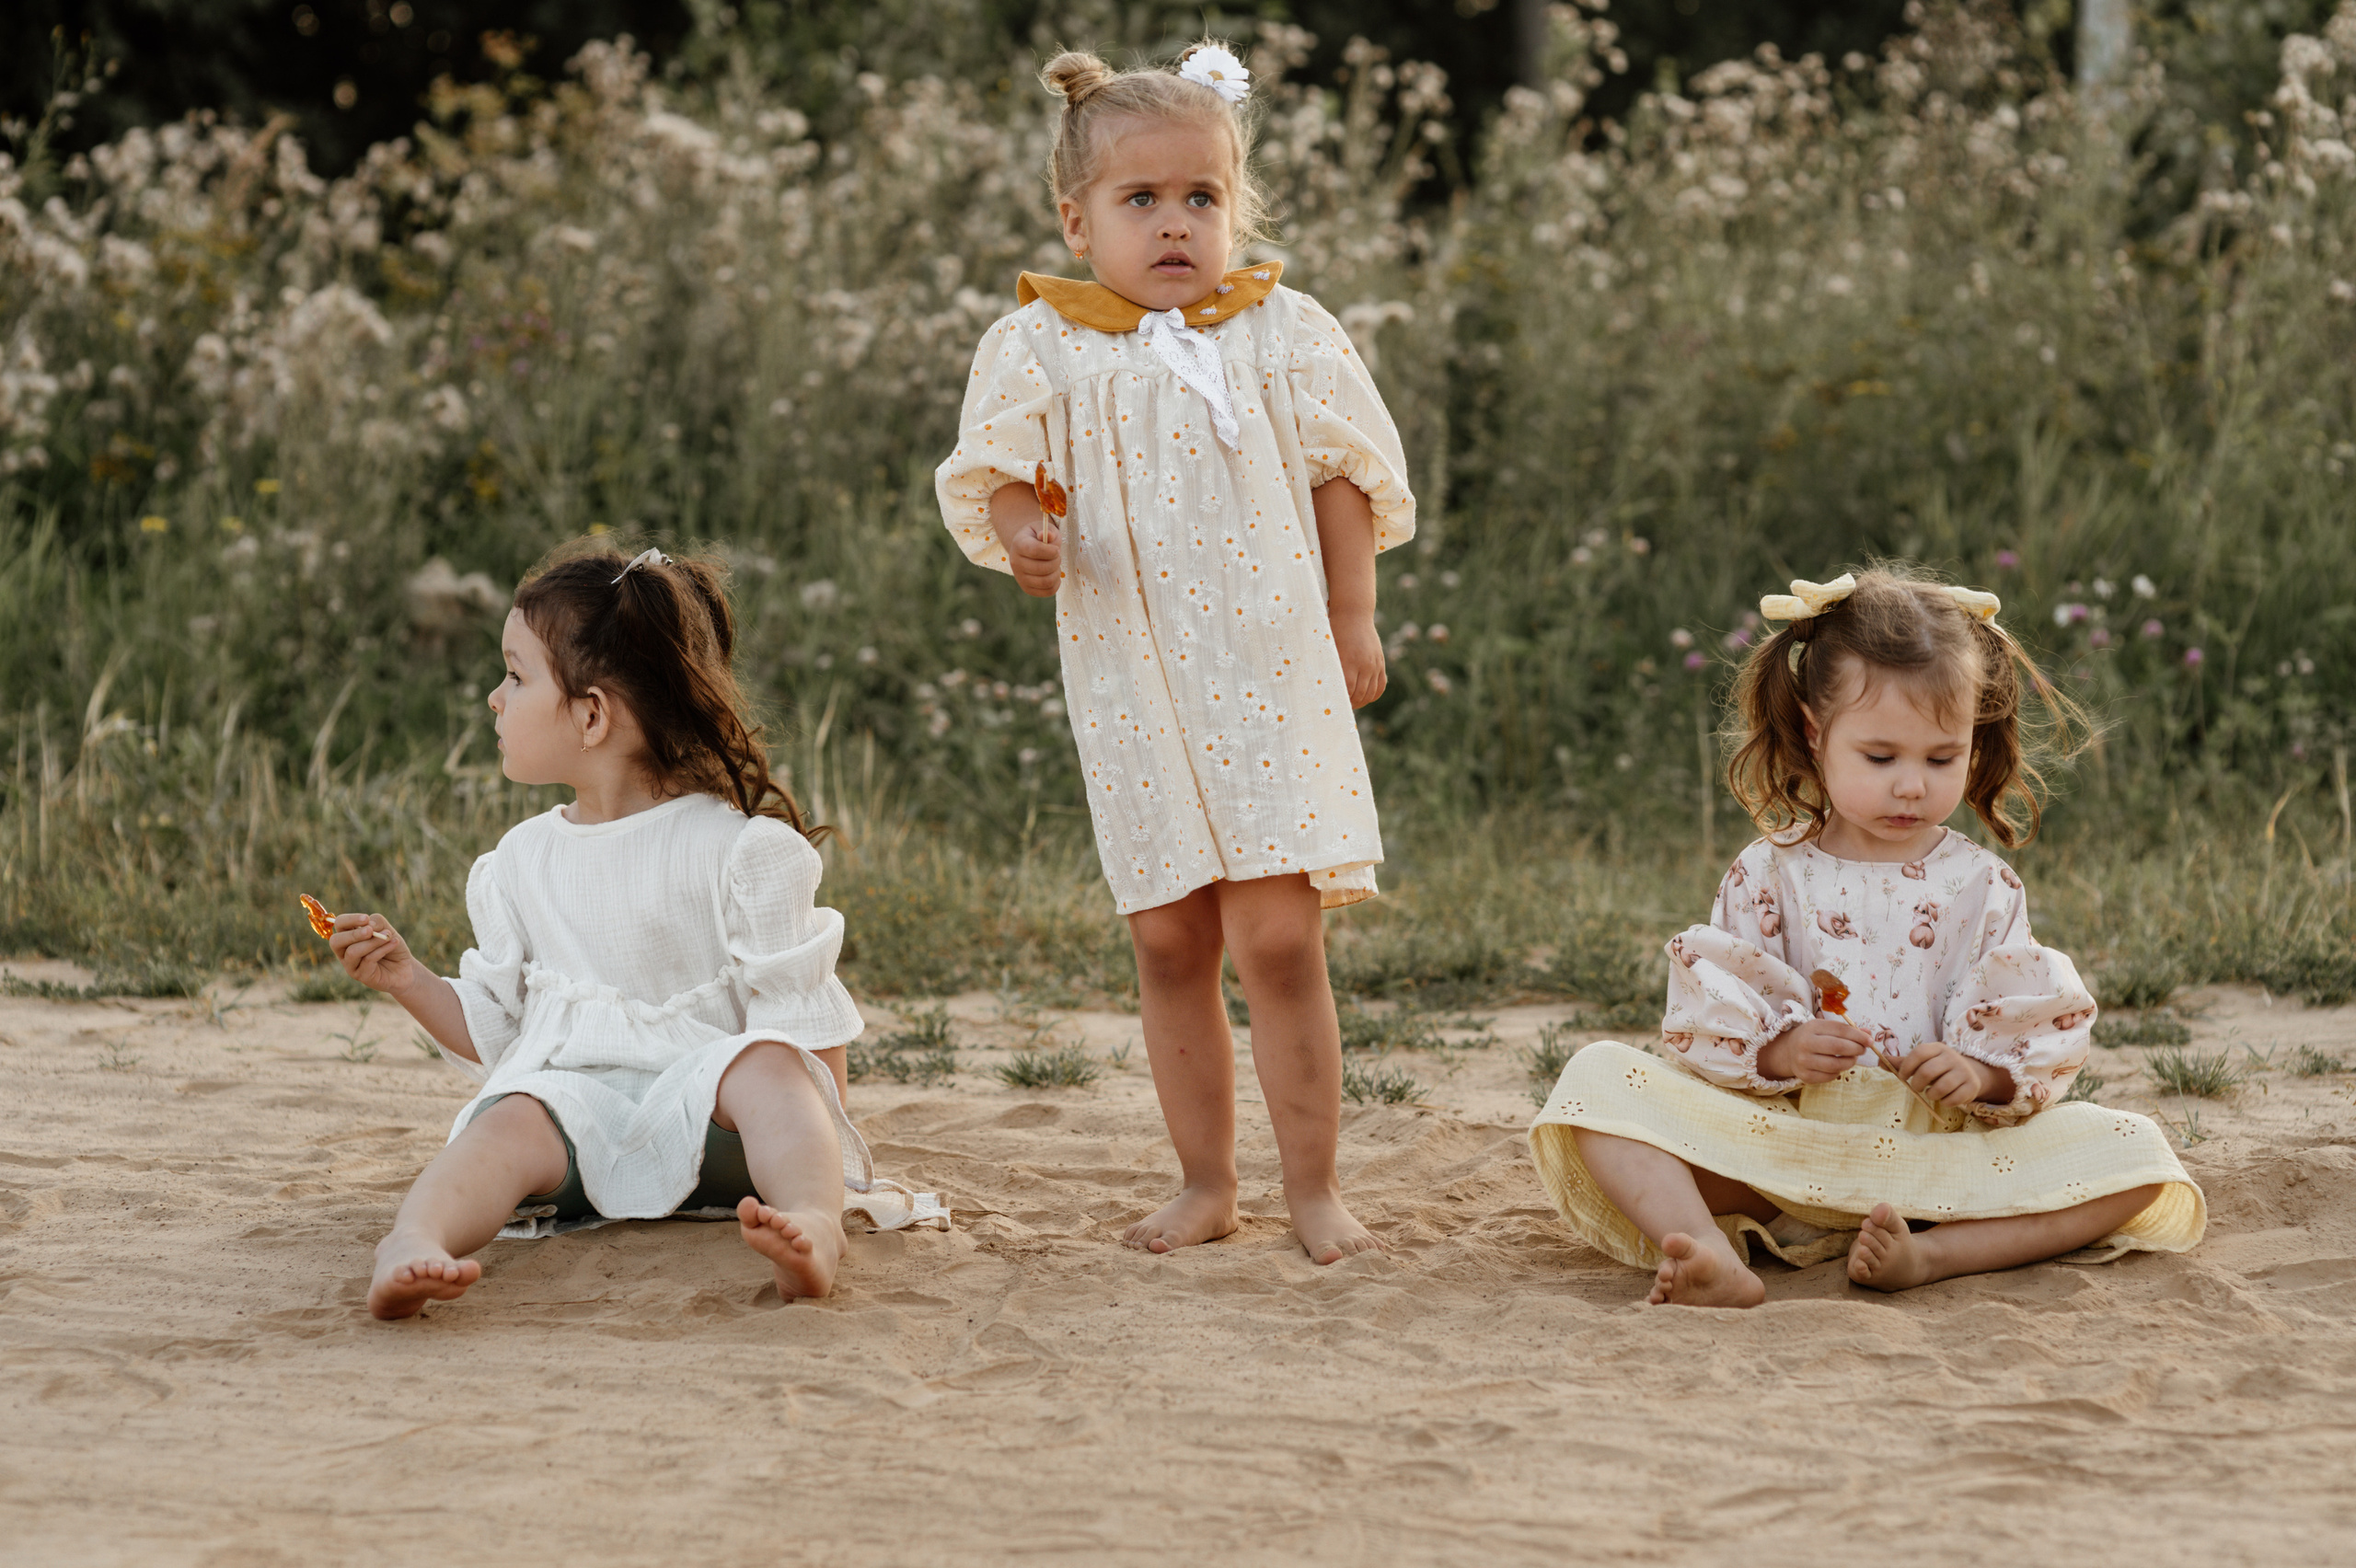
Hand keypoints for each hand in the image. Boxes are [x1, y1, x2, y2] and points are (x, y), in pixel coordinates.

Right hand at [328, 912, 426, 996]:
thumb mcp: (387, 930)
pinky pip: (367, 960)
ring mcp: (351, 965)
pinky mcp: (361, 976)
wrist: (406, 967)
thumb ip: (377, 923)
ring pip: (352, 952)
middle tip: (370, 931)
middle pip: (336, 941)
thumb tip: (368, 925)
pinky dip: (382, 950)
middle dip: (354, 934)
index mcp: (348, 935)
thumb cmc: (392, 946)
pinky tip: (393, 943)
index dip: (349, 920)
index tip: (366, 918)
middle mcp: (345, 951)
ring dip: (372, 942)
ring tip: (388, 937)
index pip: (340, 924)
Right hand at [989, 481, 1061, 597]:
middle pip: (1043, 568)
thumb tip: (1049, 537)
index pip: (1035, 551)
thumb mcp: (1042, 528)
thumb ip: (1047, 531)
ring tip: (1055, 565)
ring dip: (1057, 573)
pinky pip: (1048, 591)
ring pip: (1046, 581)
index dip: (1051, 551)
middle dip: (1056, 561)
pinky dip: (1056, 583)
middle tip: (1057, 556)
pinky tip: (1054, 574)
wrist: (1026, 548)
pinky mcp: (1027, 589)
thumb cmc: (1038, 537)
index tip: (1057, 549)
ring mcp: (1020, 578)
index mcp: (1018, 544)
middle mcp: (1015, 562)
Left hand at [1333, 610, 1386, 707]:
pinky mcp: (1380, 662)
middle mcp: (1365, 664)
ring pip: (1371, 692)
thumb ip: (1331, 668)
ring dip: (1361, 701)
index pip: (1347, 690)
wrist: (1353, 614)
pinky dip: (1373, 694)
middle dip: (1350, 704)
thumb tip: (1326, 688)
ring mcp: (1375, 664)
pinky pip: (1381, 685)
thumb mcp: (1329, 649)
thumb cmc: (1335, 631)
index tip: (1334, 705)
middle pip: (1360, 694)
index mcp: (1350, 661)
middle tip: (1341, 708)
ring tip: (1351, 704)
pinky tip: (1364, 697)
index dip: (1342, 700)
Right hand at [1757, 1017, 1870, 1083]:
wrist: (1788, 1051)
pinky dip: (1839, 1071)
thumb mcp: (1826, 1028)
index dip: (1858, 1036)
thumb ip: (1847, 1030)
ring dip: (1850, 1062)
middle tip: (1862, 1050)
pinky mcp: (1805, 1076)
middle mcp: (1805, 1043)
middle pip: (1838, 1047)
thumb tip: (1868, 1034)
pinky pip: (1830, 1076)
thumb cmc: (1813, 1037)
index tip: (1869, 1040)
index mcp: (1812, 1027)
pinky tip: (1838, 1066)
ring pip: (1836, 1065)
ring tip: (1852, 1058)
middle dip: (1856, 1049)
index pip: (1840, 1030)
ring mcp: (1803, 1061)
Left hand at [1893, 1043, 2011, 1107]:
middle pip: (1928, 1071)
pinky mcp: (1972, 1086)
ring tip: (1931, 1093)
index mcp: (1938, 1048)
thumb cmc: (1938, 1068)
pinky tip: (1944, 1098)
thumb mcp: (1922, 1062)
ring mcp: (1964, 1071)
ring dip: (1931, 1095)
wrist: (1969, 1073)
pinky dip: (1945, 1102)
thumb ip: (1902, 1063)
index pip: (1919, 1053)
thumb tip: (1879, 1060)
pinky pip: (1953, 1099)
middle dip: (1917, 1083)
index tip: (1902, 1077)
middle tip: (1916, 1088)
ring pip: (1941, 1087)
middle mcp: (1952, 1057)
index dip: (1907, 1066)